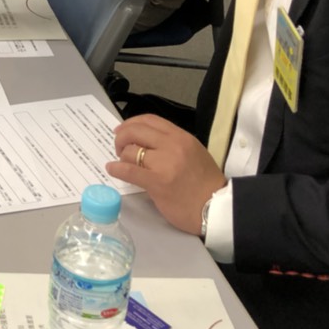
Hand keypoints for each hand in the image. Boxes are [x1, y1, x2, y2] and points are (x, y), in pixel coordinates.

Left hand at [108, 115, 225, 235]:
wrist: (216, 208)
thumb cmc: (205, 183)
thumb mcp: (193, 152)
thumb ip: (171, 144)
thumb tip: (145, 142)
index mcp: (182, 137)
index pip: (149, 120)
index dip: (130, 123)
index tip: (122, 131)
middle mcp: (172, 145)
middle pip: (135, 131)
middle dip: (121, 138)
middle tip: (118, 147)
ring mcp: (164, 163)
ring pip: (130, 151)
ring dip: (121, 156)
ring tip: (122, 163)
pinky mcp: (156, 182)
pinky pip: (129, 170)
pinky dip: (116, 169)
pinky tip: (113, 169)